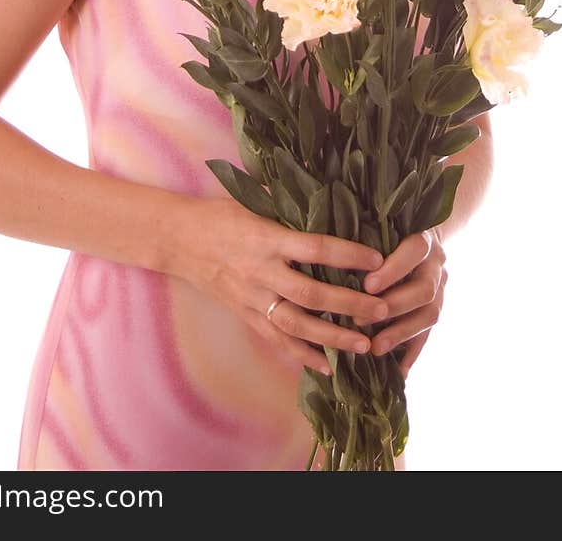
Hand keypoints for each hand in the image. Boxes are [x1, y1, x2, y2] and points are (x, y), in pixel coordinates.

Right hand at [168, 194, 392, 377]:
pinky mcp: (246, 316)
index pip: (314, 247)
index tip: (378, 259)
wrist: (179, 240)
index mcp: (266, 237)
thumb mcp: (254, 201)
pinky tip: (329, 366)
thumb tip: (332, 196)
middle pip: (311, 293)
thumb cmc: (222, 214)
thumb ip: (290, 205)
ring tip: (365, 344)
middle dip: (349, 304)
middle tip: (382, 310)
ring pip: (296, 325)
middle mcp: (261, 271)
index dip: (347, 254)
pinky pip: (277, 340)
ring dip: (332, 337)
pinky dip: (303, 356)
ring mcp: (252, 298)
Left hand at [355, 228, 447, 379]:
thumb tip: (329, 254)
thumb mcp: (380, 228)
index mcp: (423, 238)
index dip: (393, 269)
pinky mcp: (437, 310)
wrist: (421, 235)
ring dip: (401, 333)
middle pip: (425, 289)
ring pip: (430, 315)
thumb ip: (365, 243)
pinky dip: (412, 354)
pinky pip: (428, 335)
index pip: (414, 251)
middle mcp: (437, 264)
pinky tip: (397, 372)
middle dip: (393, 306)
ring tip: (375, 348)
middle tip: (362, 320)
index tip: (367, 285)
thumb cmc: (388, 231)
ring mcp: (442, 289)